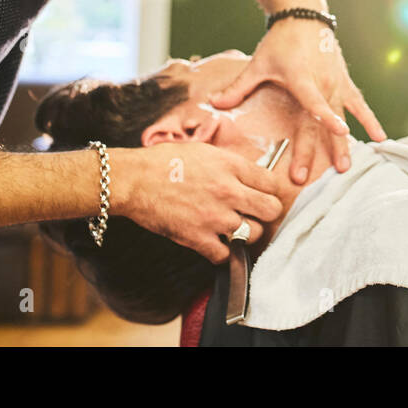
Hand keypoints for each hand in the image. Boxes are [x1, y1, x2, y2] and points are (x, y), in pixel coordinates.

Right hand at [112, 143, 284, 264]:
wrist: (134, 180)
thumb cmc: (165, 162)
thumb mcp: (205, 151)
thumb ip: (231, 164)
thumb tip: (249, 175)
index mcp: (231, 166)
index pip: (272, 182)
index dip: (270, 189)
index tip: (263, 194)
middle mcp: (228, 191)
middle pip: (272, 210)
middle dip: (267, 212)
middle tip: (256, 213)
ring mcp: (214, 217)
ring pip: (255, 234)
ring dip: (247, 233)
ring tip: (236, 229)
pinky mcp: (198, 238)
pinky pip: (226, 255)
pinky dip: (224, 253)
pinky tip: (218, 244)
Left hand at [208, 17, 384, 183]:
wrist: (304, 16)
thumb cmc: (280, 41)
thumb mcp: (258, 63)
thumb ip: (238, 88)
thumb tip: (213, 104)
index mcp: (301, 78)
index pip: (315, 101)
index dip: (326, 116)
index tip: (340, 130)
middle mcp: (322, 82)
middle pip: (323, 120)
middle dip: (322, 148)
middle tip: (321, 174)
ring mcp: (336, 83)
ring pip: (343, 116)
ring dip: (344, 143)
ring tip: (346, 166)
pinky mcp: (344, 82)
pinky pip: (359, 104)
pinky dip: (370, 120)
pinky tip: (381, 138)